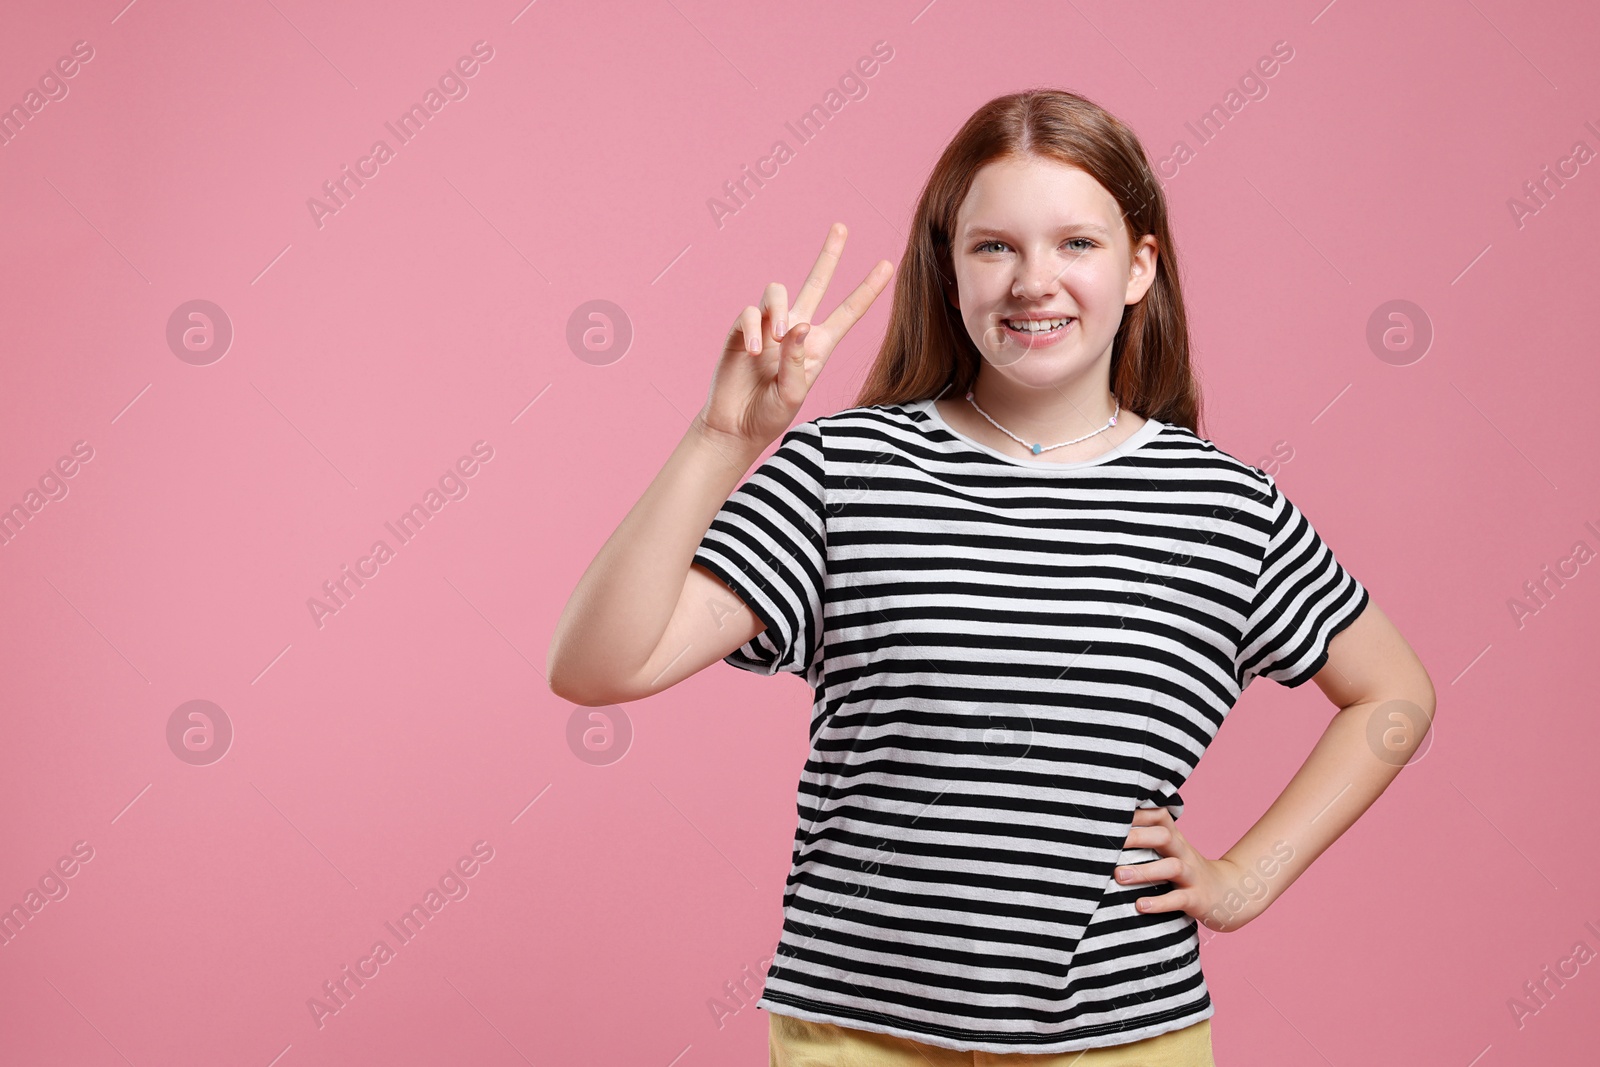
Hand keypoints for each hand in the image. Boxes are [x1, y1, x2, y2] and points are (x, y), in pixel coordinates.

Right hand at [697, 222, 892, 450]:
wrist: (735, 427)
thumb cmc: (769, 415)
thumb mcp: (793, 394)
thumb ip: (797, 360)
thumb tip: (799, 325)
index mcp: (818, 346)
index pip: (848, 312)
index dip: (867, 289)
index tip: (888, 264)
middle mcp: (795, 330)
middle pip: (815, 282)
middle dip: (828, 255)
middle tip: (842, 226)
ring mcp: (767, 328)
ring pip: (777, 291)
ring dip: (779, 309)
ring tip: (776, 337)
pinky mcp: (740, 331)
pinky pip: (749, 313)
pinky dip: (751, 328)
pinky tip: (752, 351)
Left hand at [1112, 807, 1265, 932]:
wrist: (1228, 894)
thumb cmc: (1186, 870)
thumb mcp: (1171, 850)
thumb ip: (1146, 839)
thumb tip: (1105, 832)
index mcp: (1175, 838)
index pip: (1159, 816)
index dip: (1138, 813)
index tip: (1111, 814)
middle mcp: (1183, 852)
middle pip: (1164, 836)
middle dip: (1137, 837)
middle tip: (1109, 842)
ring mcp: (1192, 875)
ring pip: (1171, 867)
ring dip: (1143, 871)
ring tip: (1118, 876)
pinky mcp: (1196, 899)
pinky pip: (1178, 899)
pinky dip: (1159, 903)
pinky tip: (1140, 905)